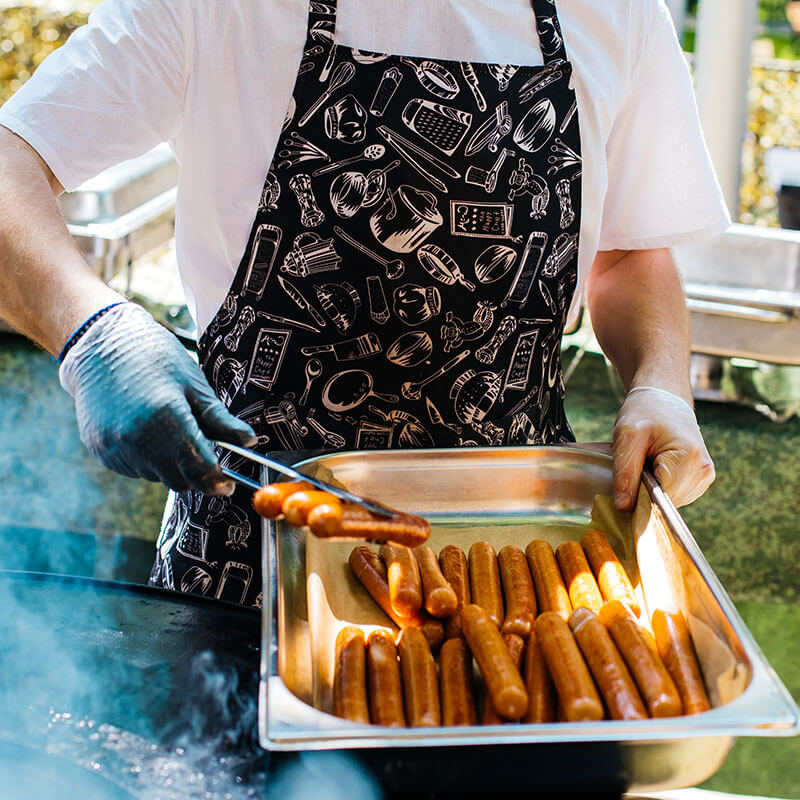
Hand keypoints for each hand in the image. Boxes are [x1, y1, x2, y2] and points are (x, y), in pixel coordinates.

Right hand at [59, 303, 255, 493]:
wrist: (100, 344)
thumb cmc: (154, 356)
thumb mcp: (194, 384)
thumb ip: (221, 419)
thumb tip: (249, 442)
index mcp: (166, 419)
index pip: (198, 469)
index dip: (216, 480)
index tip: (227, 483)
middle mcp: (136, 439)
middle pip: (178, 480)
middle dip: (195, 473)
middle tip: (202, 450)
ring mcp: (114, 447)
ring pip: (156, 476)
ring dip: (170, 465)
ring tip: (169, 429)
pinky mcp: (100, 450)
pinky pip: (134, 468)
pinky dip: (147, 459)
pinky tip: (147, 430)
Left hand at [611, 386, 714, 510]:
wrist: (662, 398)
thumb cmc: (645, 411)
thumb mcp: (627, 437)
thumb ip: (624, 473)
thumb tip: (624, 508)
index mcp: (690, 458)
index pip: (661, 497)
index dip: (638, 494)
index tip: (626, 478)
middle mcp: (704, 472)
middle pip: (664, 501)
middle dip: (642, 489)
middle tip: (633, 463)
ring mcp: (704, 477)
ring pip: (667, 500)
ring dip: (649, 487)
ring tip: (643, 461)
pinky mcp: (697, 480)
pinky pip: (671, 494)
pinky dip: (657, 485)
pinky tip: (652, 467)